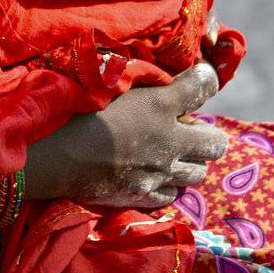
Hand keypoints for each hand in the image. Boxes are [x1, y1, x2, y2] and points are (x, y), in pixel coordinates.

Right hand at [22, 61, 228, 210]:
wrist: (57, 154)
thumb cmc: (78, 109)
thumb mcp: (111, 83)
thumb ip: (142, 80)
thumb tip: (162, 77)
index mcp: (160, 105)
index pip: (203, 85)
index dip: (206, 78)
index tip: (200, 76)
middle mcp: (169, 141)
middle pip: (215, 143)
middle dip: (207, 135)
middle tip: (186, 129)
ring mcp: (160, 173)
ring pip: (198, 173)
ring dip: (189, 161)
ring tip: (171, 154)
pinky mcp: (145, 196)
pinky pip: (172, 194)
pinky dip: (167, 184)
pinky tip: (151, 174)